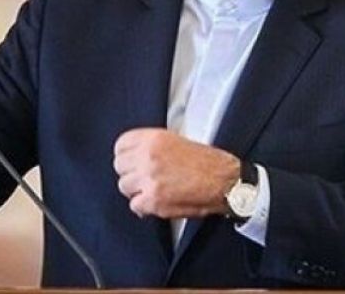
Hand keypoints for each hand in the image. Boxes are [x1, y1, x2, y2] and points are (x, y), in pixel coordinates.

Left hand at [113, 127, 239, 218]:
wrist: (225, 181)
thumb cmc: (209, 163)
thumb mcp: (177, 141)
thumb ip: (153, 146)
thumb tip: (135, 154)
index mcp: (154, 139)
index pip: (121, 145)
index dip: (125, 154)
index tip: (129, 160)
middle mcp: (149, 157)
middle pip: (119, 166)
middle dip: (130, 172)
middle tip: (142, 176)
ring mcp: (149, 180)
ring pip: (124, 186)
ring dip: (136, 190)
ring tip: (151, 189)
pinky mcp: (154, 200)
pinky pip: (135, 205)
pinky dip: (144, 206)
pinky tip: (155, 201)